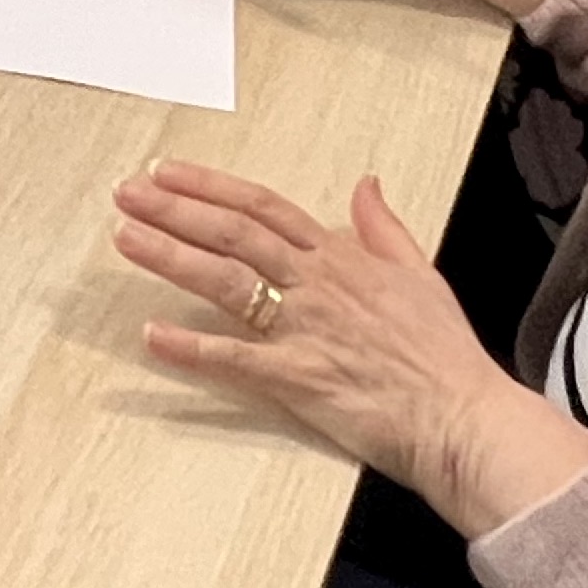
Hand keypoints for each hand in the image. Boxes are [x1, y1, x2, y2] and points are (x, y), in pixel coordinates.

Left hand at [114, 160, 587, 535]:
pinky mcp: (298, 379)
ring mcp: (305, 329)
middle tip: (127, 192)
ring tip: (126, 236)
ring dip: (172, 256)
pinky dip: (193, 349)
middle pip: (235, 234)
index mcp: (342, 257)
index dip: (212, 187)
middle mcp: (317, 284)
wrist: (461, 415)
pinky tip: (153, 336)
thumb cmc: (443, 353)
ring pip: (228, 281)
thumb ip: (384, 227)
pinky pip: (236, 360)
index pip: (265, 208)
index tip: (167, 172)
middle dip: (176, 208)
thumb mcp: (421, 272)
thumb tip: (366, 183)